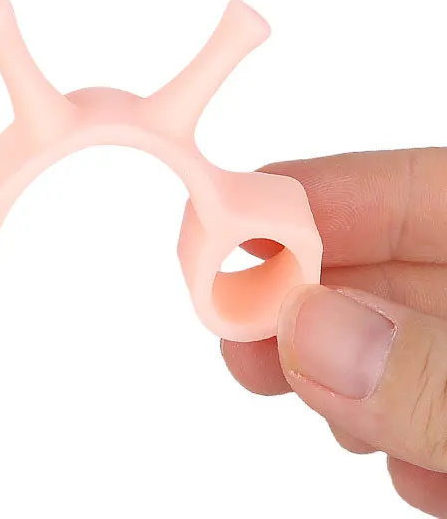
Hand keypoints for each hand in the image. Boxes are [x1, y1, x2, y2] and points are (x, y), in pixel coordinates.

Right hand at [222, 148, 446, 516]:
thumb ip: (436, 376)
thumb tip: (309, 330)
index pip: (422, 188)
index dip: (326, 193)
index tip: (237, 215)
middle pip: (391, 267)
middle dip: (312, 300)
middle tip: (245, 335)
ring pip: (396, 340)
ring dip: (349, 378)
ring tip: (339, 422)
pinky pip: (426, 407)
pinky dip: (401, 435)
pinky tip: (418, 476)